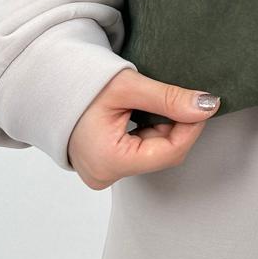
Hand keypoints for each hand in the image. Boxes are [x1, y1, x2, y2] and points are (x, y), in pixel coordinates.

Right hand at [67, 69, 220, 188]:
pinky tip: (145, 113)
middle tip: (183, 98)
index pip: (170, 152)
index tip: (206, 104)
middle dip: (179, 126)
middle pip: (163, 154)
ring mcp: (104, 172)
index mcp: (109, 161)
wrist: (51, 83)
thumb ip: (169, 98)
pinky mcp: (105, 165)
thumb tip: (206, 106)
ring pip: (154, 153)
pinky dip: (151, 132)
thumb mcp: (129, 86)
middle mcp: (105, 174)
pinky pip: (141, 152)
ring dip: (164, 128)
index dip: (193, 127)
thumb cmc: (82, 83)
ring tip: (156, 102)